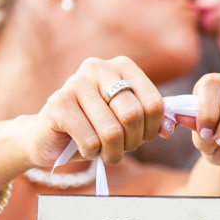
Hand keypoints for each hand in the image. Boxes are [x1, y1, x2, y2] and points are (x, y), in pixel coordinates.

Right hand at [27, 56, 167, 165]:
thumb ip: (153, 119)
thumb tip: (169, 128)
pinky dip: (91, 153)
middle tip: (120, 148)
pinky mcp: (57, 103)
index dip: (152, 130)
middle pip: (133, 115)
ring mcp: (75, 82)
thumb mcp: (129, 121)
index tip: (141, 138)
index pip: (154, 103)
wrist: (49, 136)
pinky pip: (90, 140)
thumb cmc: (95, 127)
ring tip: (103, 152)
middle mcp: (99, 67)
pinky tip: (84, 147)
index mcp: (123, 66)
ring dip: (112, 152)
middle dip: (131, 142)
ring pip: (112, 131)